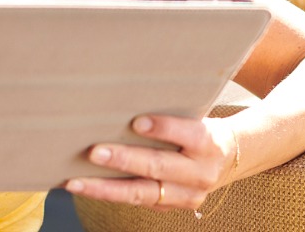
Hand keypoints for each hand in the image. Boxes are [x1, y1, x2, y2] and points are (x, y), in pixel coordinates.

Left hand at [63, 115, 234, 212]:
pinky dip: (108, 195)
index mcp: (208, 142)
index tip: (136, 122)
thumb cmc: (199, 128)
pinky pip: (136, 202)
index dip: (162, 128)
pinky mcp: (170, 207)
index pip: (187, 133)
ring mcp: (186, 195)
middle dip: (124, 160)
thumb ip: (170, 111)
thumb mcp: (196, 115)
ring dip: (105, 188)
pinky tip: (83, 187)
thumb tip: (122, 97)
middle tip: (93, 152)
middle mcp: (200, 173)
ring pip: (142, 193)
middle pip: (159, 166)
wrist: (228, 159)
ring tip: (76, 181)